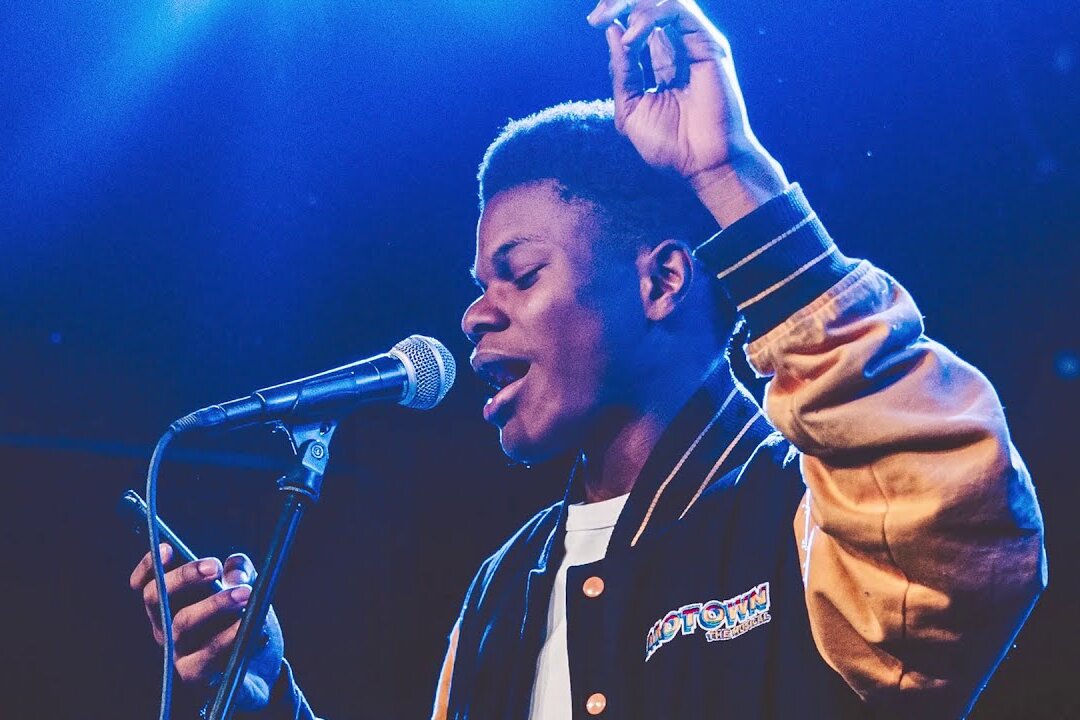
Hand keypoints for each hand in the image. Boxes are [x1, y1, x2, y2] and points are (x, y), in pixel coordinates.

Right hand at [129, 544, 284, 710]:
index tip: (168, 548)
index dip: (149, 565)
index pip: (146, 584)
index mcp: (171, 604)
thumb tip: (235, 569)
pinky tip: (246, 627)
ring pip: (181, 624)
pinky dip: (226, 638)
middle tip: (213, 566)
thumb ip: (241, 572)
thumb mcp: (247, 589)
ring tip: (245, 593)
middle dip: (184, 577)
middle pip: (157, 598)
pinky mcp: (196, 677)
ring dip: (214, 604)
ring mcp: (177, 653)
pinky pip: (204, 656)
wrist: (261, 668)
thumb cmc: (245, 623)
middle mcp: (166, 628)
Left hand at [587, 0, 787, 225]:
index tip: (594, 21)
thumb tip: (611, 30)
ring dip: (634, 5)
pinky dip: (652, 16)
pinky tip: (632, 38)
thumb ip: (621, 72)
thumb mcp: (630, 110)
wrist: (702, 166)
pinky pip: (680, 10)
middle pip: (649, 4)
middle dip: (619, 1)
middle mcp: (679, 47)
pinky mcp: (708, 45)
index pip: (637, 20)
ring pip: (664, 0)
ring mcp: (695, 44)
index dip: (616, 12)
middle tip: (598, 16)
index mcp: (660, 61)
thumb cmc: (671, 147)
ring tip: (613, 24)